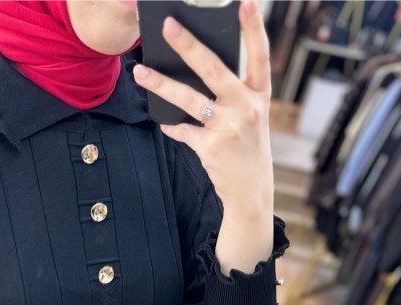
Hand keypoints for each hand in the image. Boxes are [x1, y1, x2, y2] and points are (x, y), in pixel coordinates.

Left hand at [132, 0, 273, 212]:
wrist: (251, 191)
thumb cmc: (247, 146)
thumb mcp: (250, 116)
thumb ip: (232, 93)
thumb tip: (193, 68)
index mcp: (260, 94)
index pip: (260, 54)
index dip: (254, 27)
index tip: (245, 1)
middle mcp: (247, 107)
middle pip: (213, 69)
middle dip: (188, 45)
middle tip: (168, 25)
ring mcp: (229, 127)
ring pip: (188, 99)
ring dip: (161, 84)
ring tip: (140, 71)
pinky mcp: (211, 147)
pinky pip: (183, 130)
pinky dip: (173, 127)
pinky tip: (166, 124)